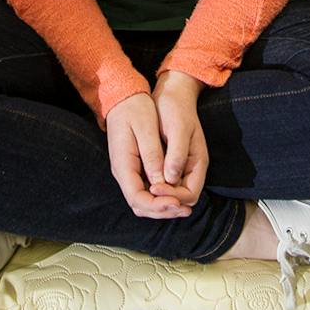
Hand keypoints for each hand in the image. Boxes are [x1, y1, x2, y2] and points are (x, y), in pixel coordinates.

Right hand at [106, 91, 188, 219]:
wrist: (124, 97)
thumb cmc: (135, 109)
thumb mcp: (146, 128)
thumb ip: (153, 156)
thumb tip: (164, 182)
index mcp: (123, 164)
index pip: (137, 199)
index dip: (158, 205)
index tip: (177, 203)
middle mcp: (123, 173)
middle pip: (140, 206)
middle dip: (163, 211)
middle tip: (185, 210)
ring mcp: (128, 172)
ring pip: (143, 202)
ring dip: (163, 207)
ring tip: (184, 206)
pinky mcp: (135, 168)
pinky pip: (146, 191)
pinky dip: (161, 197)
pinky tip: (177, 194)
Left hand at [151, 71, 205, 205]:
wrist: (171, 93)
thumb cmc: (176, 108)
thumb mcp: (178, 128)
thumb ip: (177, 154)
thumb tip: (170, 178)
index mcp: (198, 163)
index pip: (190, 195)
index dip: (173, 197)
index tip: (154, 188)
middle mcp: (190, 170)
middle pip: (180, 201)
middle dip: (163, 203)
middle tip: (144, 196)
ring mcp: (179, 169)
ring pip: (169, 196)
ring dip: (156, 199)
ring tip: (139, 193)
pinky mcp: (167, 164)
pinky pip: (161, 185)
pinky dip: (151, 189)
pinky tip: (138, 183)